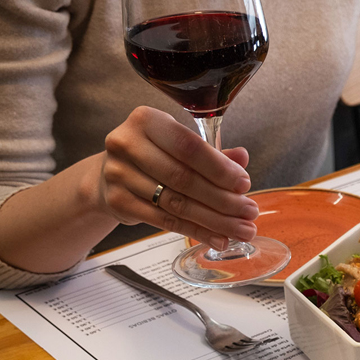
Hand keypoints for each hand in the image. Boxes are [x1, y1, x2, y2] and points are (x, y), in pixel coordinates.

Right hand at [100, 107, 258, 249]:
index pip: (189, 147)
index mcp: (147, 121)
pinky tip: (218, 238)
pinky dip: (196, 231)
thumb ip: (212, 153)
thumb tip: (242, 157)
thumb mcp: (180, 147)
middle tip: (250, 212)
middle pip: (184, 178)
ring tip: (241, 230)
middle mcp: (127, 144)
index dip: (219, 168)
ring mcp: (118, 174)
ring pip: (176, 203)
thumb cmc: (153, 155)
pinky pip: (164, 221)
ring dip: (215, 220)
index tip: (245, 184)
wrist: (109, 175)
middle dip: (223, 199)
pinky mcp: (117, 202)